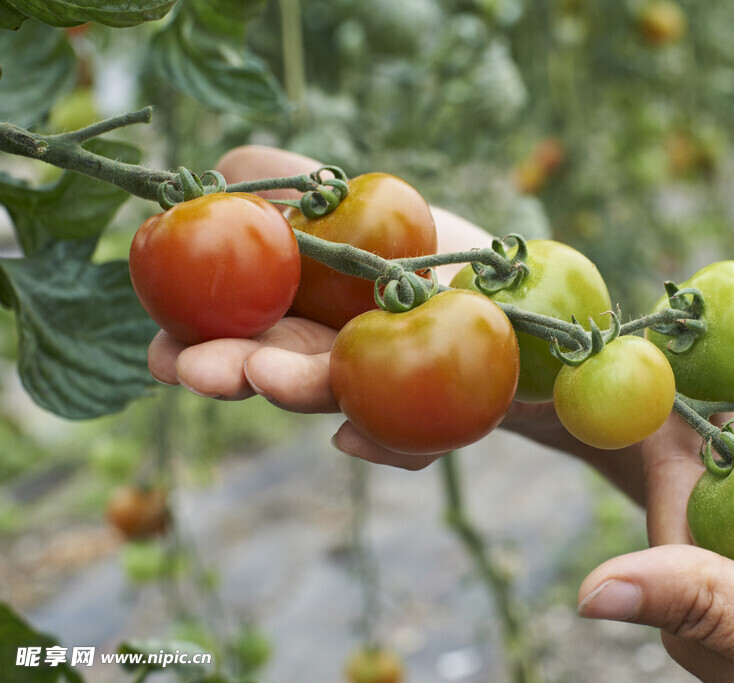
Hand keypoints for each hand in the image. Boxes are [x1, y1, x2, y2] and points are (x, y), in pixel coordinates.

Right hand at [147, 145, 494, 469]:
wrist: (520, 294)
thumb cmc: (428, 246)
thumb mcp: (359, 194)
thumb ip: (283, 179)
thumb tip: (220, 174)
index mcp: (300, 316)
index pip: (231, 336)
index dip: (191, 346)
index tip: (166, 351)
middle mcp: (331, 360)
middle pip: (271, 371)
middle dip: (230, 372)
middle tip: (200, 369)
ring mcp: (382, 393)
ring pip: (334, 398)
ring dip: (295, 390)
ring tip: (269, 376)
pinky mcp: (439, 417)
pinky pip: (408, 441)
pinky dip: (384, 444)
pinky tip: (353, 440)